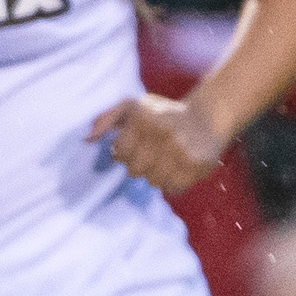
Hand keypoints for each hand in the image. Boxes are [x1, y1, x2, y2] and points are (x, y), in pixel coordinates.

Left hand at [87, 93, 228, 193]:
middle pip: (135, 170)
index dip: (124, 153)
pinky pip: (173, 188)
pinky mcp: (196, 165)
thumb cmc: (164, 114)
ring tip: (166, 161)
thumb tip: (87, 139)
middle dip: (140, 165)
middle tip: (151, 156)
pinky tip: (177, 169)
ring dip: (157, 175)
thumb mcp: (134, 107)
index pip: (120, 152)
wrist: (209, 116)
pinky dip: (172, 184)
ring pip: (153, 181)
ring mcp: (181, 151)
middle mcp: (162, 134)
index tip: (134, 148)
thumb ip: (107, 119)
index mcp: (144, 119)